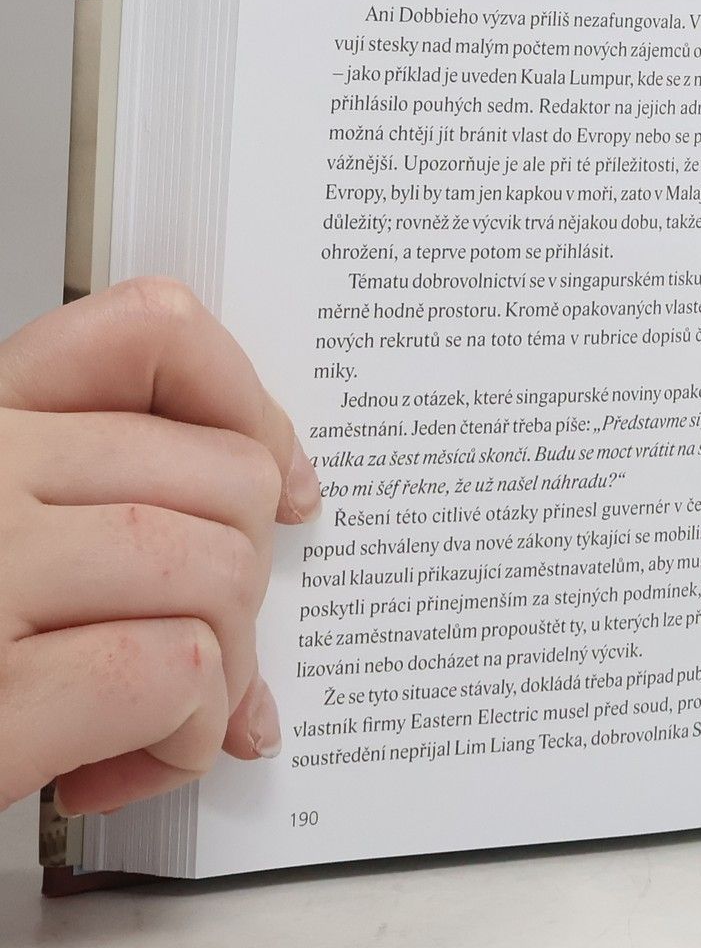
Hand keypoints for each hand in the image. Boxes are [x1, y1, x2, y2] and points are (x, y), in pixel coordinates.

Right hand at [0, 278, 319, 817]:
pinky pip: (174, 671)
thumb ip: (99, 495)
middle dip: (244, 582)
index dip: (245, 404)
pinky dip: (182, 736)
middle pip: (228, 476)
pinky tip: (115, 766)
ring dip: (221, 672)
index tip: (277, 478)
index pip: (149, 329)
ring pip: (219, 571)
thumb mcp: (0, 532)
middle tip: (192, 650)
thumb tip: (279, 496)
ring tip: (149, 719)